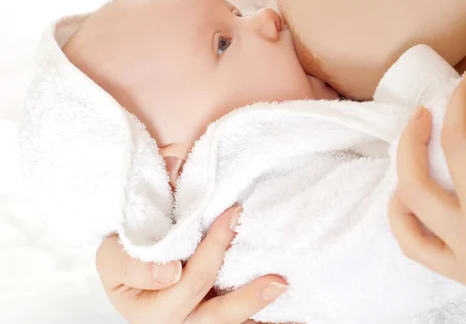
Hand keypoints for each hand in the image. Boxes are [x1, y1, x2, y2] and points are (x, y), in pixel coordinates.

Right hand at [96, 207, 285, 323]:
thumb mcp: (112, 256)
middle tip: (278, 281)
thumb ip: (135, 265)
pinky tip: (291, 313)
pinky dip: (261, 314)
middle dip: (248, 299)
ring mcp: (198, 321)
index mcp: (151, 312)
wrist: (128, 266)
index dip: (213, 250)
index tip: (234, 213)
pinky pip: (240, 320)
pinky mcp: (213, 315)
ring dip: (261, 313)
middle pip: (217, 317)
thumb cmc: (123, 256)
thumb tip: (171, 272)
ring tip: (288, 297)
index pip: (189, 282)